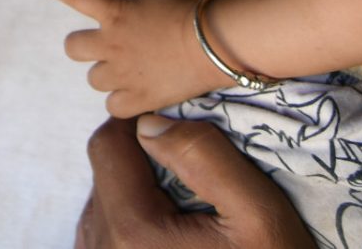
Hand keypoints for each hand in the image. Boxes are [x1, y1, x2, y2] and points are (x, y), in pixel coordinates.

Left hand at [33, 0, 219, 116]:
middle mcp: (111, 45)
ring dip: (105, 72)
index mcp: (115, 13)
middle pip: (73, 48)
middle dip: (86, 46)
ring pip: (93, 78)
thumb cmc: (188, 9)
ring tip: (130, 67)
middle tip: (109, 44)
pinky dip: (121, 100)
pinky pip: (113, 106)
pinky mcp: (138, 100)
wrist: (216, 46)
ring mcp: (123, 75)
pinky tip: (137, 89)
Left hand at [75, 115, 311, 248]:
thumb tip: (149, 124)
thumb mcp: (260, 215)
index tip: (177, 134)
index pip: (108, 145)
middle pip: (104, 174)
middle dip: (141, 164)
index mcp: (131, 233)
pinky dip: (130, 226)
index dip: (140, 127)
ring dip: (135, 196)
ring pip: (101, 204)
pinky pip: (103, 235)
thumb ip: (203, 156)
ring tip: (183, 216)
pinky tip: (170, 242)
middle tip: (188, 180)